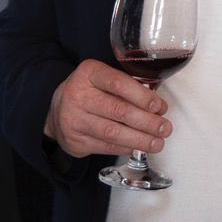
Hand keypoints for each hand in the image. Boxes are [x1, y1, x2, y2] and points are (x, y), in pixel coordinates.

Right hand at [43, 58, 171, 159]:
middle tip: (165, 128)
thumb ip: (127, 86)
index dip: (142, 96)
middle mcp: (78, 95)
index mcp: (89, 73)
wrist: (56, 110)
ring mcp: (74, 119)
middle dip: (147, 122)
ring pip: (112, 132)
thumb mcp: (102, 78)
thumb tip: (158, 107)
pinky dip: (126, 148)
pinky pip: (105, 146)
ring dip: (140, 139)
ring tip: (157, 143)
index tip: (160, 107)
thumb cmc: (90, 91)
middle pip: (118, 110)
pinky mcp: (75, 140)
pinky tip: (139, 147)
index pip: (118, 83)